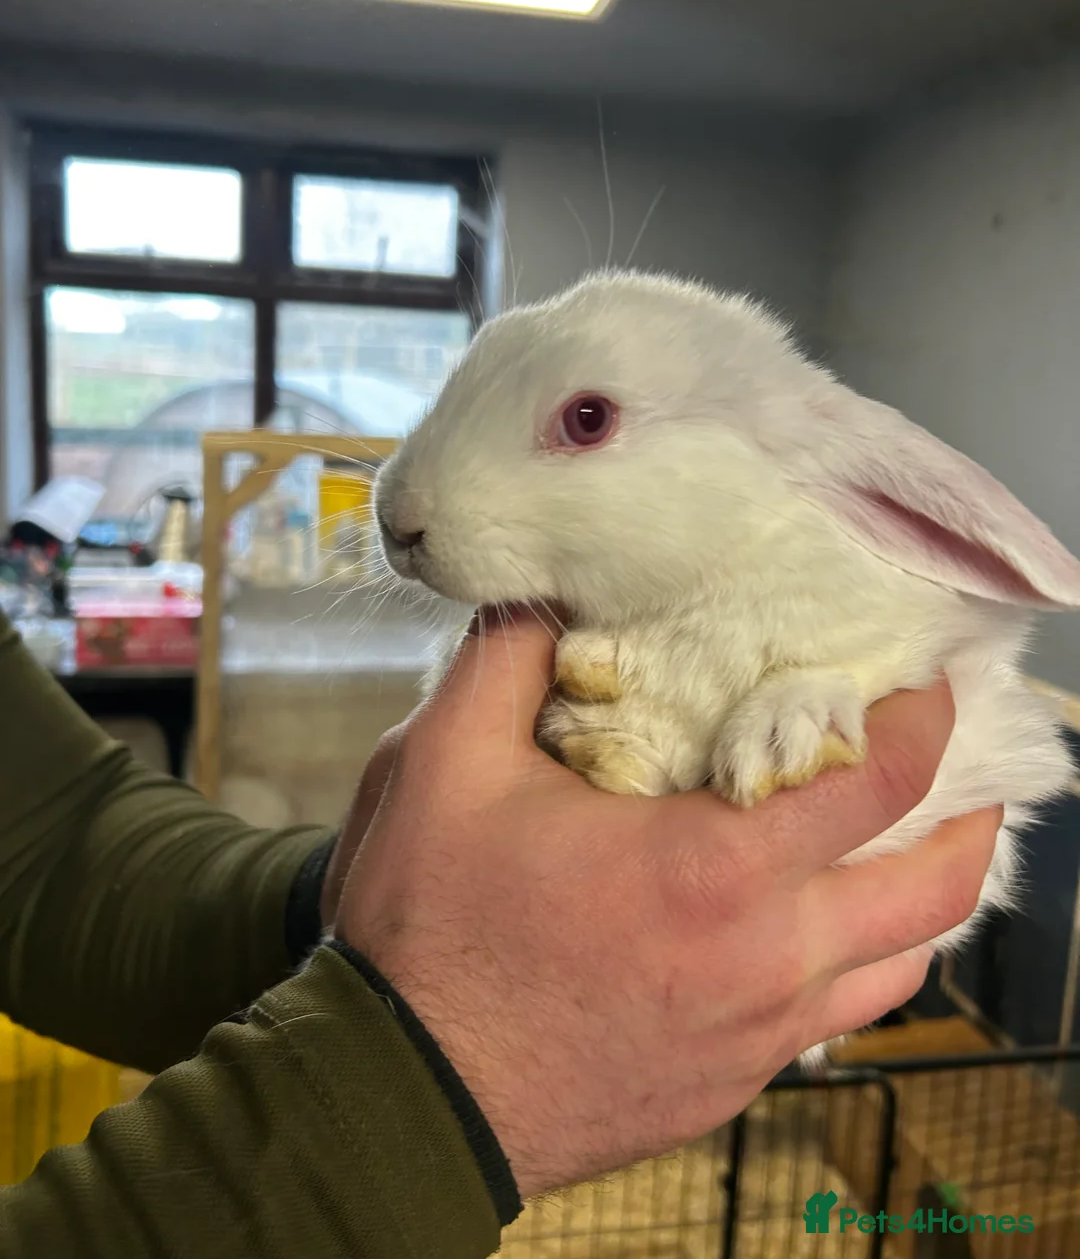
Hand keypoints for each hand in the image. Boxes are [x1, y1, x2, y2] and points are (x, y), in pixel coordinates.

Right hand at [331, 608, 999, 1197]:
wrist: (400, 1093)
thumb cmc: (426, 927)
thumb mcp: (441, 761)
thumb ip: (507, 656)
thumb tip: (550, 590)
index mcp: (711, 870)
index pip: (875, 780)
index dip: (924, 718)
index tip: (930, 682)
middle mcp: (763, 961)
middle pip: (933, 891)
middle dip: (967, 817)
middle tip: (955, 767)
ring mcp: (755, 1037)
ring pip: (899, 967)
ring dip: (915, 898)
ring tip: (891, 845)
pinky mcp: (730, 1086)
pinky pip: (831, 1017)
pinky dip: (851, 960)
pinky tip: (801, 926)